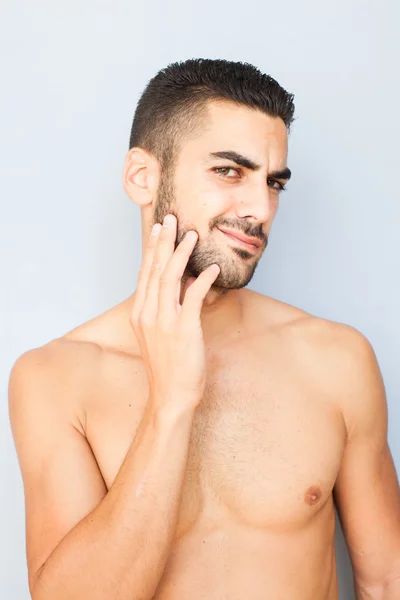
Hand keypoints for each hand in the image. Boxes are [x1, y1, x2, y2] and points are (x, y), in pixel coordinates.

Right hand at [130, 214, 219, 410]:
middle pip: (155, 269)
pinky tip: (212, 269)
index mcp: (140, 314)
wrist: (170, 396)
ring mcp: (164, 322)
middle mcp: (148, 314)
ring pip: (171, 278)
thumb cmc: (167, 367)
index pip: (145, 274)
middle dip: (164, 241)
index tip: (158, 229)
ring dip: (182, 253)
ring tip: (192, 235)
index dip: (152, 249)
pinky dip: (203, 280)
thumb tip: (181, 286)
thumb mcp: (157, 335)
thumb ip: (164, 310)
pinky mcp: (184, 330)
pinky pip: (194, 297)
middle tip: (171, 219)